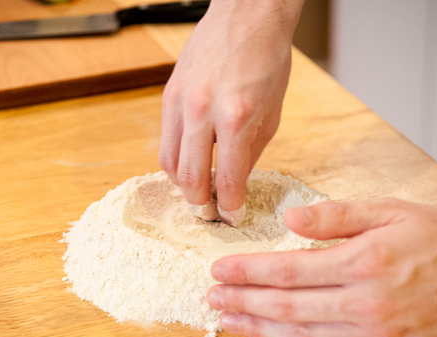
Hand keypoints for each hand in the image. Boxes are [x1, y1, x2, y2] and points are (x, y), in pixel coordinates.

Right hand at [158, 0, 303, 225]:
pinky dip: (176, 160)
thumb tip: (234, 185)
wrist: (246, 16)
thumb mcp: (271, 114)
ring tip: (200, 190)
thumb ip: (250, 154)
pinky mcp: (168, 95)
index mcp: (236, 117)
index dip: (230, 206)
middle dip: (202, 203)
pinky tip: (191, 162)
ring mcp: (180, 102)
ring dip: (184, 184)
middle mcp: (202, 111)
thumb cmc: (266, 60)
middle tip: (212, 211)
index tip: (233, 216)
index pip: (226, 180)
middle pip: (190, 178)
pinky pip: (164, 141)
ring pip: (169, 164)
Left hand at [207, 199, 436, 336]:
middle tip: (212, 296)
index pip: (288, 269)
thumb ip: (337, 217)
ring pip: (298, 335)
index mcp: (365, 262)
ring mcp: (371, 333)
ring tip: (226, 319)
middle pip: (285, 305)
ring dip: (256, 328)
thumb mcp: (391, 211)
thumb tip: (289, 221)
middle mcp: (364, 303)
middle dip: (242, 301)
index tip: (219, 269)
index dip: (247, 271)